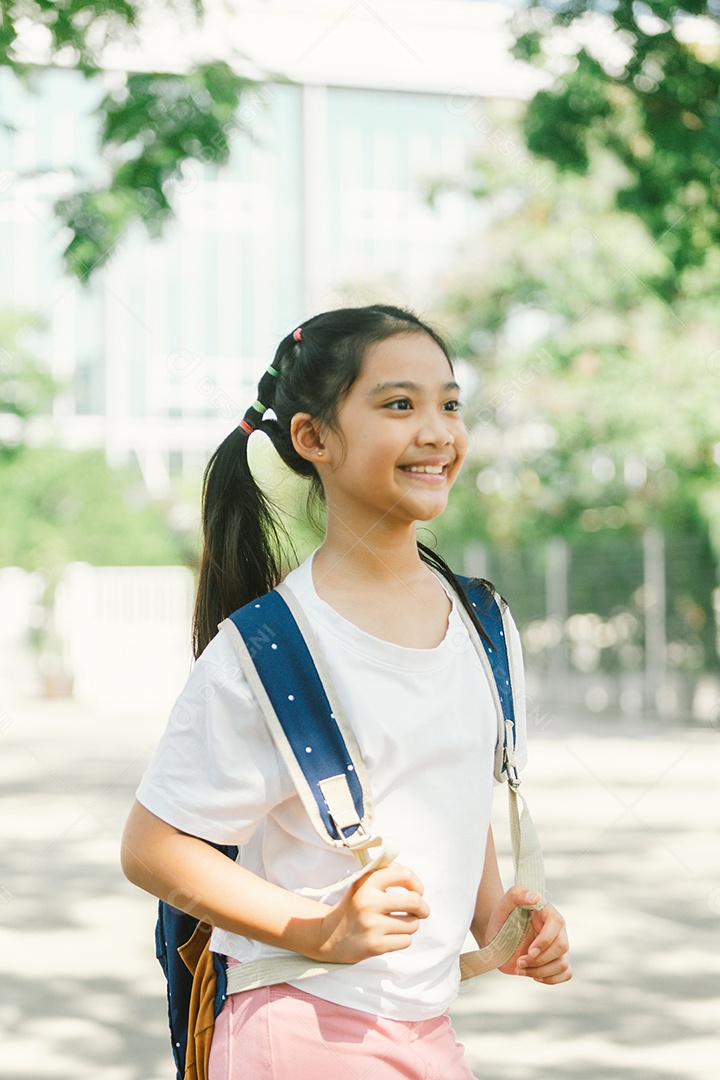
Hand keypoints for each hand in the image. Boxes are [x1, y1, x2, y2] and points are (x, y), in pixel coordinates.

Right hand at [314, 863, 429, 963]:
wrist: (330, 936)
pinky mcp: (375, 946)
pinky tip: (392, 935)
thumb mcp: (362, 883)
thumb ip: (385, 873)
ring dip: (412, 924)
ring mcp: (372, 926)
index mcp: (367, 884)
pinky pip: (406, 941)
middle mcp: (369, 903)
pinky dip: (404, 938)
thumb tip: (410, 876)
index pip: (403, 874)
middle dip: (423, 907)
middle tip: (422, 910)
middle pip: (414, 901)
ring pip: (413, 924)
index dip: (416, 882)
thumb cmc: (354, 906)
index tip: (417, 890)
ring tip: (400, 923)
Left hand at [485, 885, 571, 984]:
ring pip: (563, 963)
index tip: (530, 951)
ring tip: (520, 969)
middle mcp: (556, 929)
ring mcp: (557, 946)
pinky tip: (533, 975)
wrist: (497, 937)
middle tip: (519, 962)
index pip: (557, 923)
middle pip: (563, 946)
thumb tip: (535, 897)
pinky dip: (550, 979)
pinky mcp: (555, 961)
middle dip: (540, 960)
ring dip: (540, 971)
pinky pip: (565, 973)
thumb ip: (516, 894)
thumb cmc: (500, 919)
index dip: (546, 940)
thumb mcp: (502, 905)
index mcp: (546, 912)